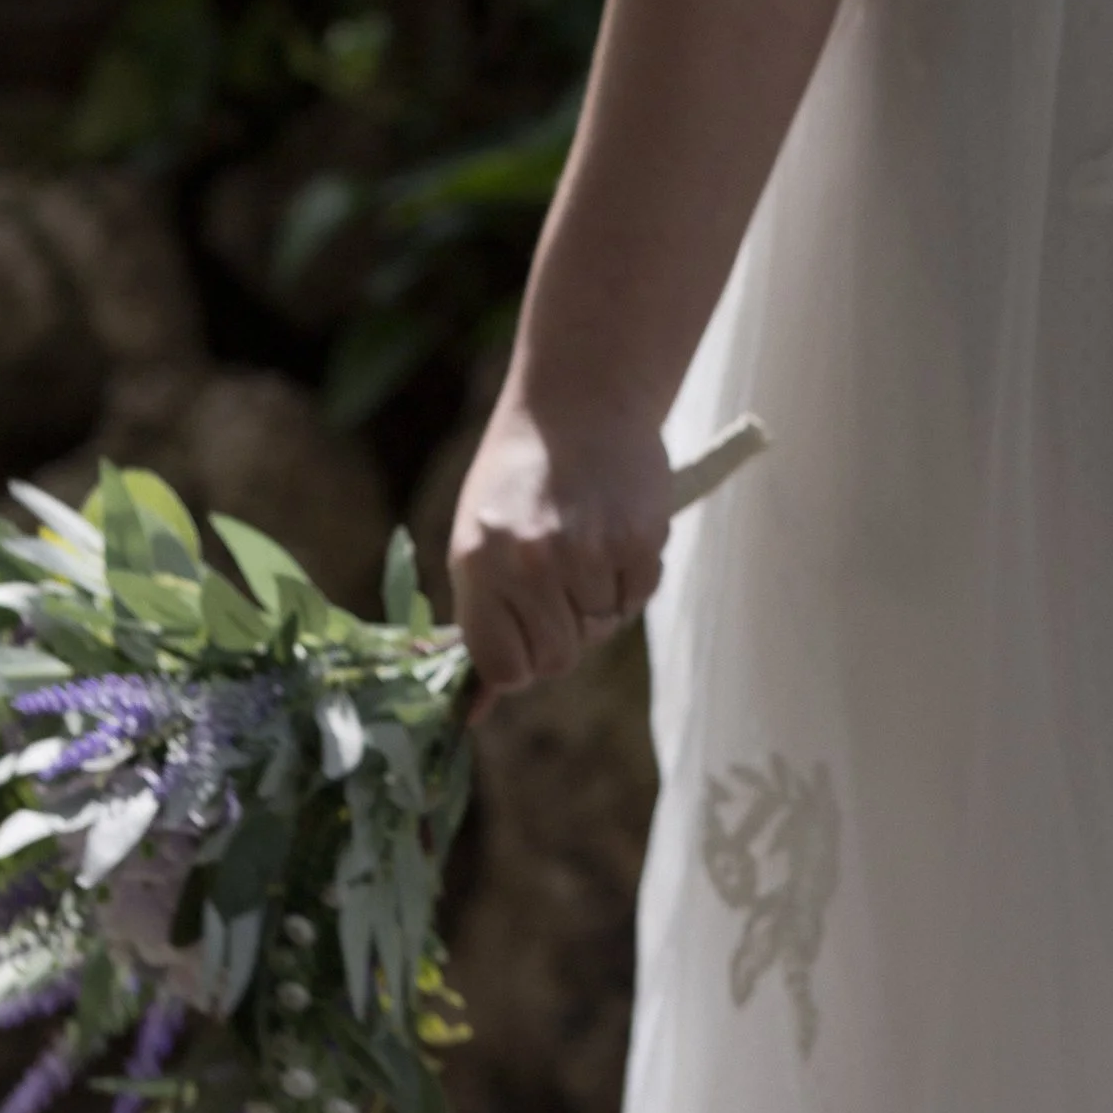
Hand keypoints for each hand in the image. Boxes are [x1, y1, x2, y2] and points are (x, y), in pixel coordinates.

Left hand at [448, 398, 671, 723]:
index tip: (525, 639)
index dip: (519, 662)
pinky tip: (614, 534)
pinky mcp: (638, 540)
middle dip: (563, 634)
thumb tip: (475, 712)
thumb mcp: (479, 538)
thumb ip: (482, 618)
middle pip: (558, 657)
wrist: (580, 401)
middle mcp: (530, 562)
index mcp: (479, 562)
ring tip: (586, 546)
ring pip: (603, 629)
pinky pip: (638, 597)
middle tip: (561, 586)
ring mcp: (587, 552)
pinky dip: (630, 579)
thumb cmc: (519, 476)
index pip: (502, 667)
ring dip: (598, 602)